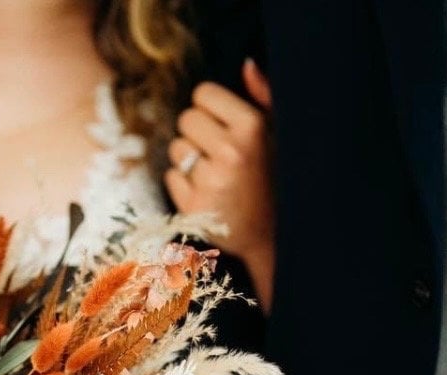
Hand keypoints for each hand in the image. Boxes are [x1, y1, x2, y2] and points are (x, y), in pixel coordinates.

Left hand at [166, 59, 274, 308]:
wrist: (264, 238)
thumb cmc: (268, 181)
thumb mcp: (275, 137)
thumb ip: (263, 98)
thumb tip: (246, 64)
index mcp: (252, 128)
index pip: (203, 94)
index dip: (207, 109)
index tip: (219, 124)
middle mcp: (231, 151)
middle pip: (185, 119)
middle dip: (196, 134)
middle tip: (215, 153)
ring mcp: (210, 180)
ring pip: (176, 149)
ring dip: (188, 160)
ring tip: (212, 176)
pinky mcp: (192, 205)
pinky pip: (170, 177)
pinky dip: (182, 185)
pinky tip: (204, 195)